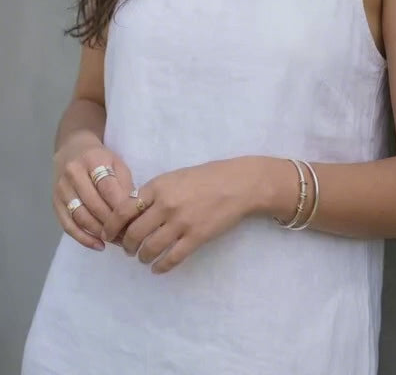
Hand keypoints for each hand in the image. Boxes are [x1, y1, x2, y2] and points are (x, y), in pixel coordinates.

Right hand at [53, 133, 134, 250]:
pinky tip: (99, 245)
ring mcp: (62, 188)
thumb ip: (126, 185)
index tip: (134, 222)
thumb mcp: (117, 163)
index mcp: (93, 160)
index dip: (121, 208)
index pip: (108, 189)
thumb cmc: (100, 157)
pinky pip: (68, 225)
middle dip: (112, 224)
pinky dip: (83, 238)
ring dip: (100, 233)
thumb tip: (134, 212)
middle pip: (94, 205)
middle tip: (127, 236)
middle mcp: (73, 173)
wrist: (72, 148)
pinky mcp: (54, 202)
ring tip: (116, 241)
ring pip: (81, 217)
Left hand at [101, 157, 259, 272]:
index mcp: (157, 187)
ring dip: (142, 257)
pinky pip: (172, 258)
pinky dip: (160, 267)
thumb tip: (131, 211)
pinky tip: (157, 268)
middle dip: (126, 246)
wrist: (236, 184)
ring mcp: (181, 223)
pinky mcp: (196, 238)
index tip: (107, 235)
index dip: (111, 226)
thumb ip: (153, 193)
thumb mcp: (173, 177)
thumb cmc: (204, 177)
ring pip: (150, 248)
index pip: (123, 210)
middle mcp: (165, 205)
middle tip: (127, 249)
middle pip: (134, 233)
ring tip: (142, 258)